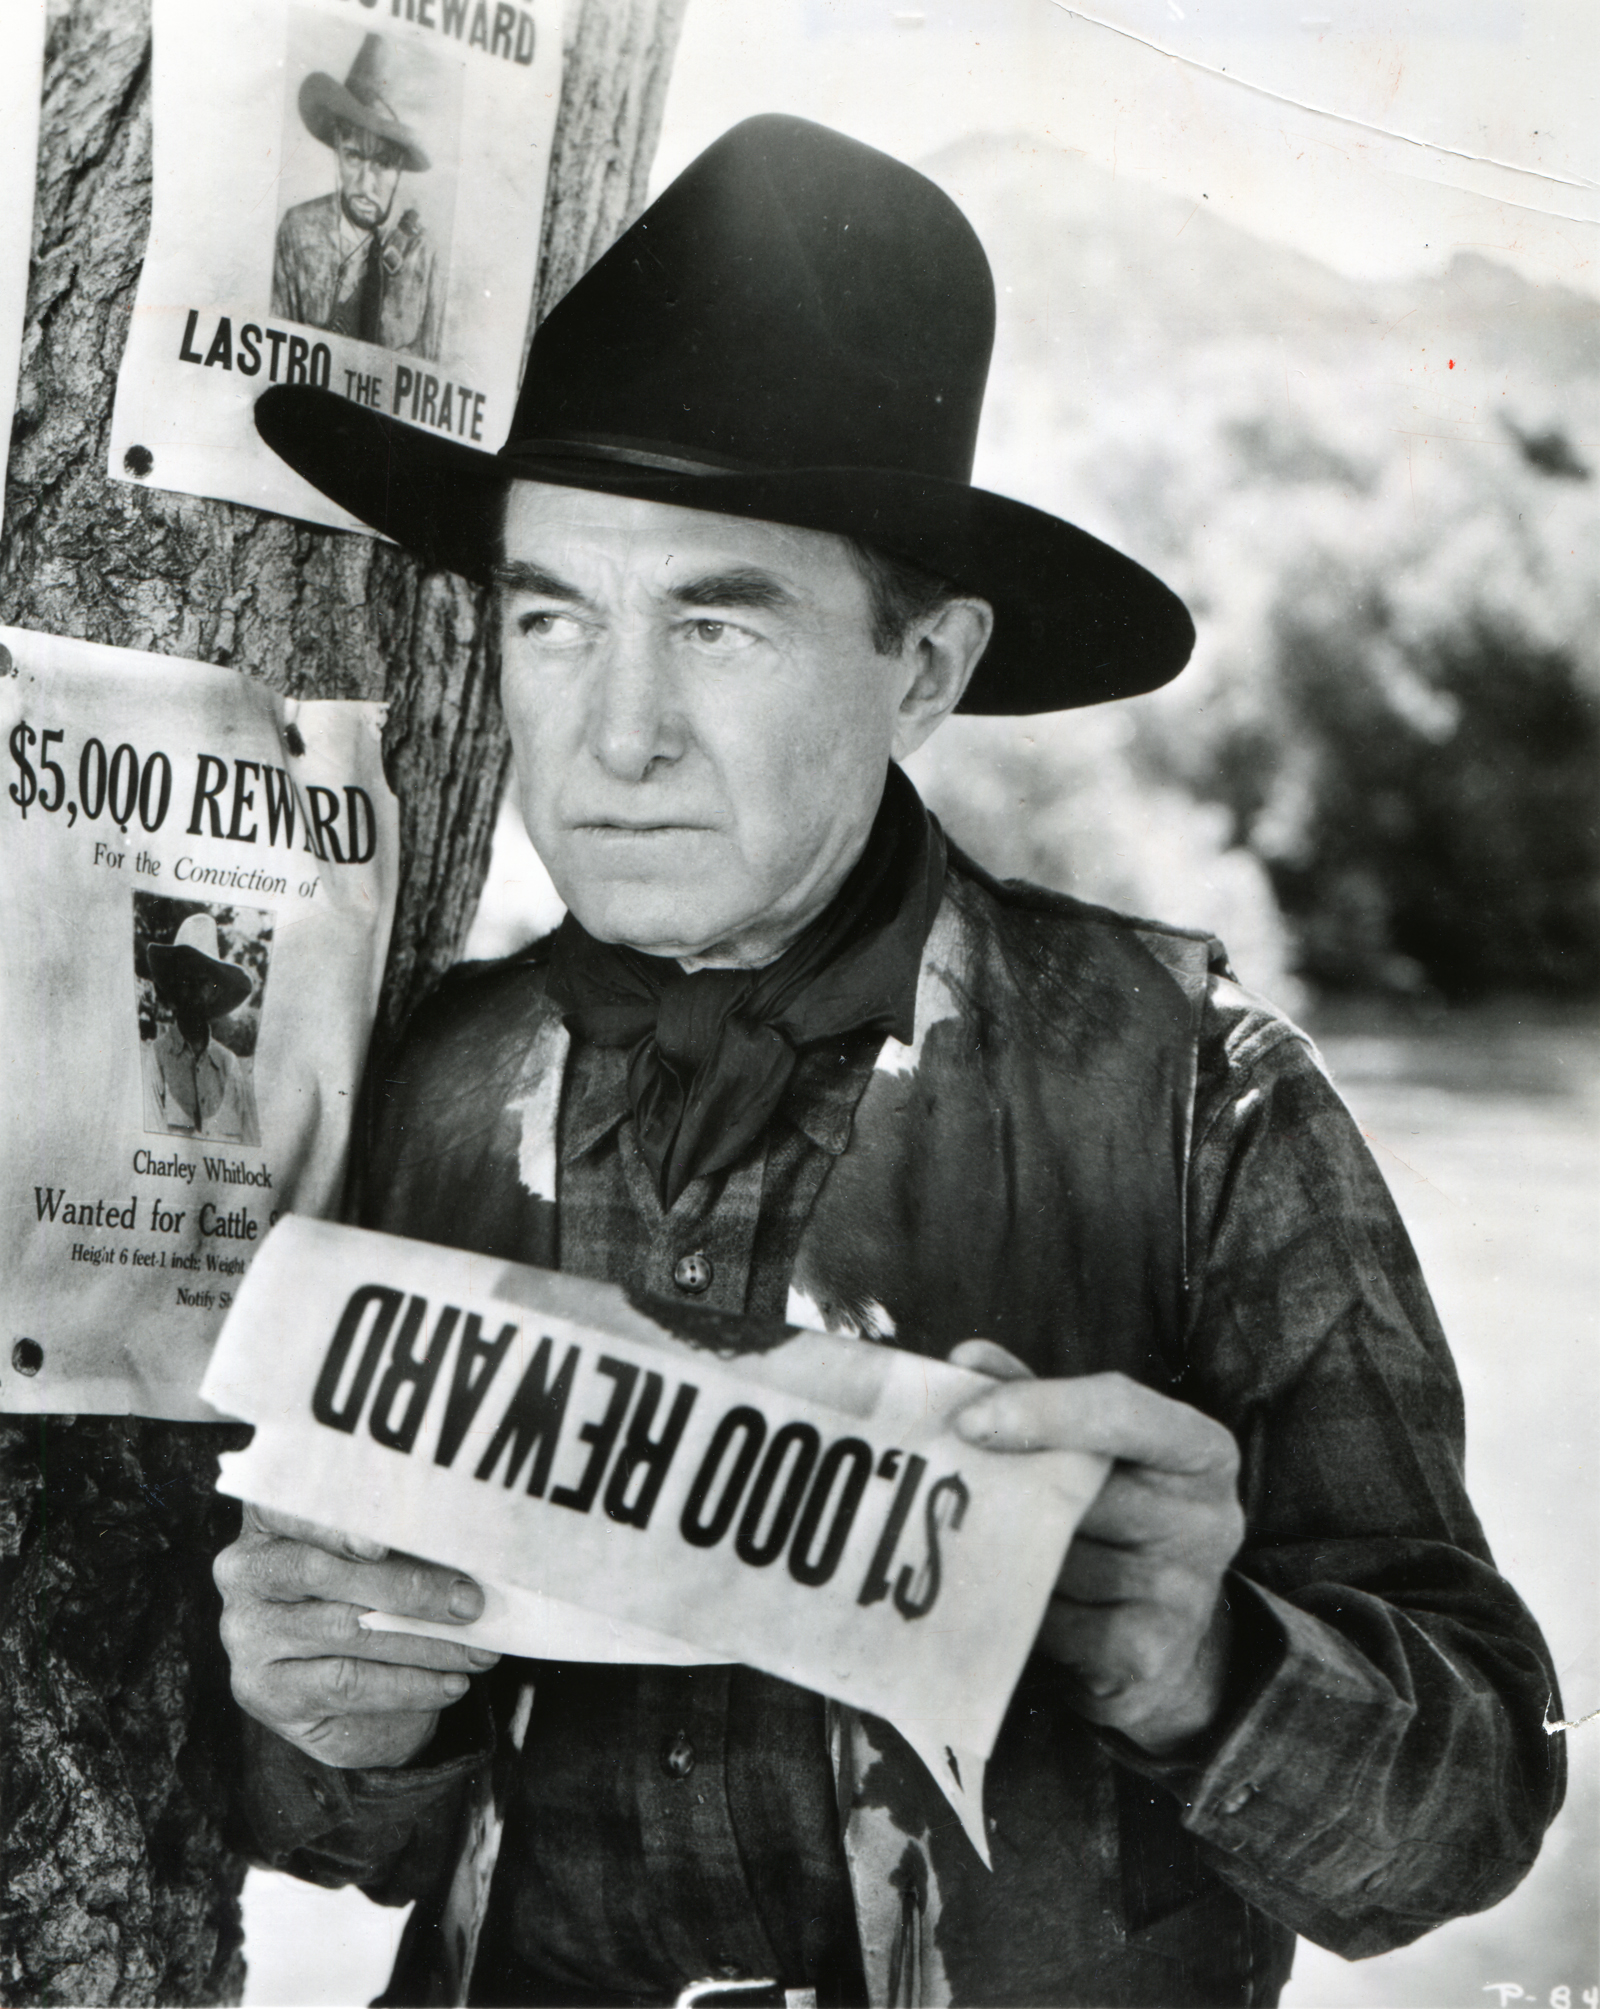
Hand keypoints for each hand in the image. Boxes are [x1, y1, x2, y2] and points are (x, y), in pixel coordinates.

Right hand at [214, 1503, 500, 1769]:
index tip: (380, 1543)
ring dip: (422, 1642)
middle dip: (407, 1587)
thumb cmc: (368, 1598)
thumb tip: (463, 1553)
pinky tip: (449, 1683)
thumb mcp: (381, 1560)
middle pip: (323, 1572)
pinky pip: (345, 1684)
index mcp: (270, 1519)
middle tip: (468, 1602)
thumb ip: (404, 1546)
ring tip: (475, 1649)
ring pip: (344, 1631)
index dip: (330, 1523)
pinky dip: (407, 1685)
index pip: (288, 1505)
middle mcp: (246, 1571)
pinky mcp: (263, 1689)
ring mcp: (247, 1633)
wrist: (344, 1696)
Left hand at [951, 1346, 1243, 1755]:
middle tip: (952, 1489)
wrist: (1172, 1647)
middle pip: (1073, 1489)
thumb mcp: (1100, 1454)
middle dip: (1007, 1491)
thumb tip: (968, 1361)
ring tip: (999, 1550)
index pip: (1121, 1409)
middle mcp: (1207, 1520)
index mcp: (1203, 1452)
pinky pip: (1046, 1620)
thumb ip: (1037, 1398)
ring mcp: (1181, 1595)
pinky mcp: (1144, 1656)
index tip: (967, 1420)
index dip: (1041, 1406)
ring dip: (1007, 1554)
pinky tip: (1018, 1601)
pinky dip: (1016, 1608)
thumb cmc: (1122, 1521)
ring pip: (1050, 1557)